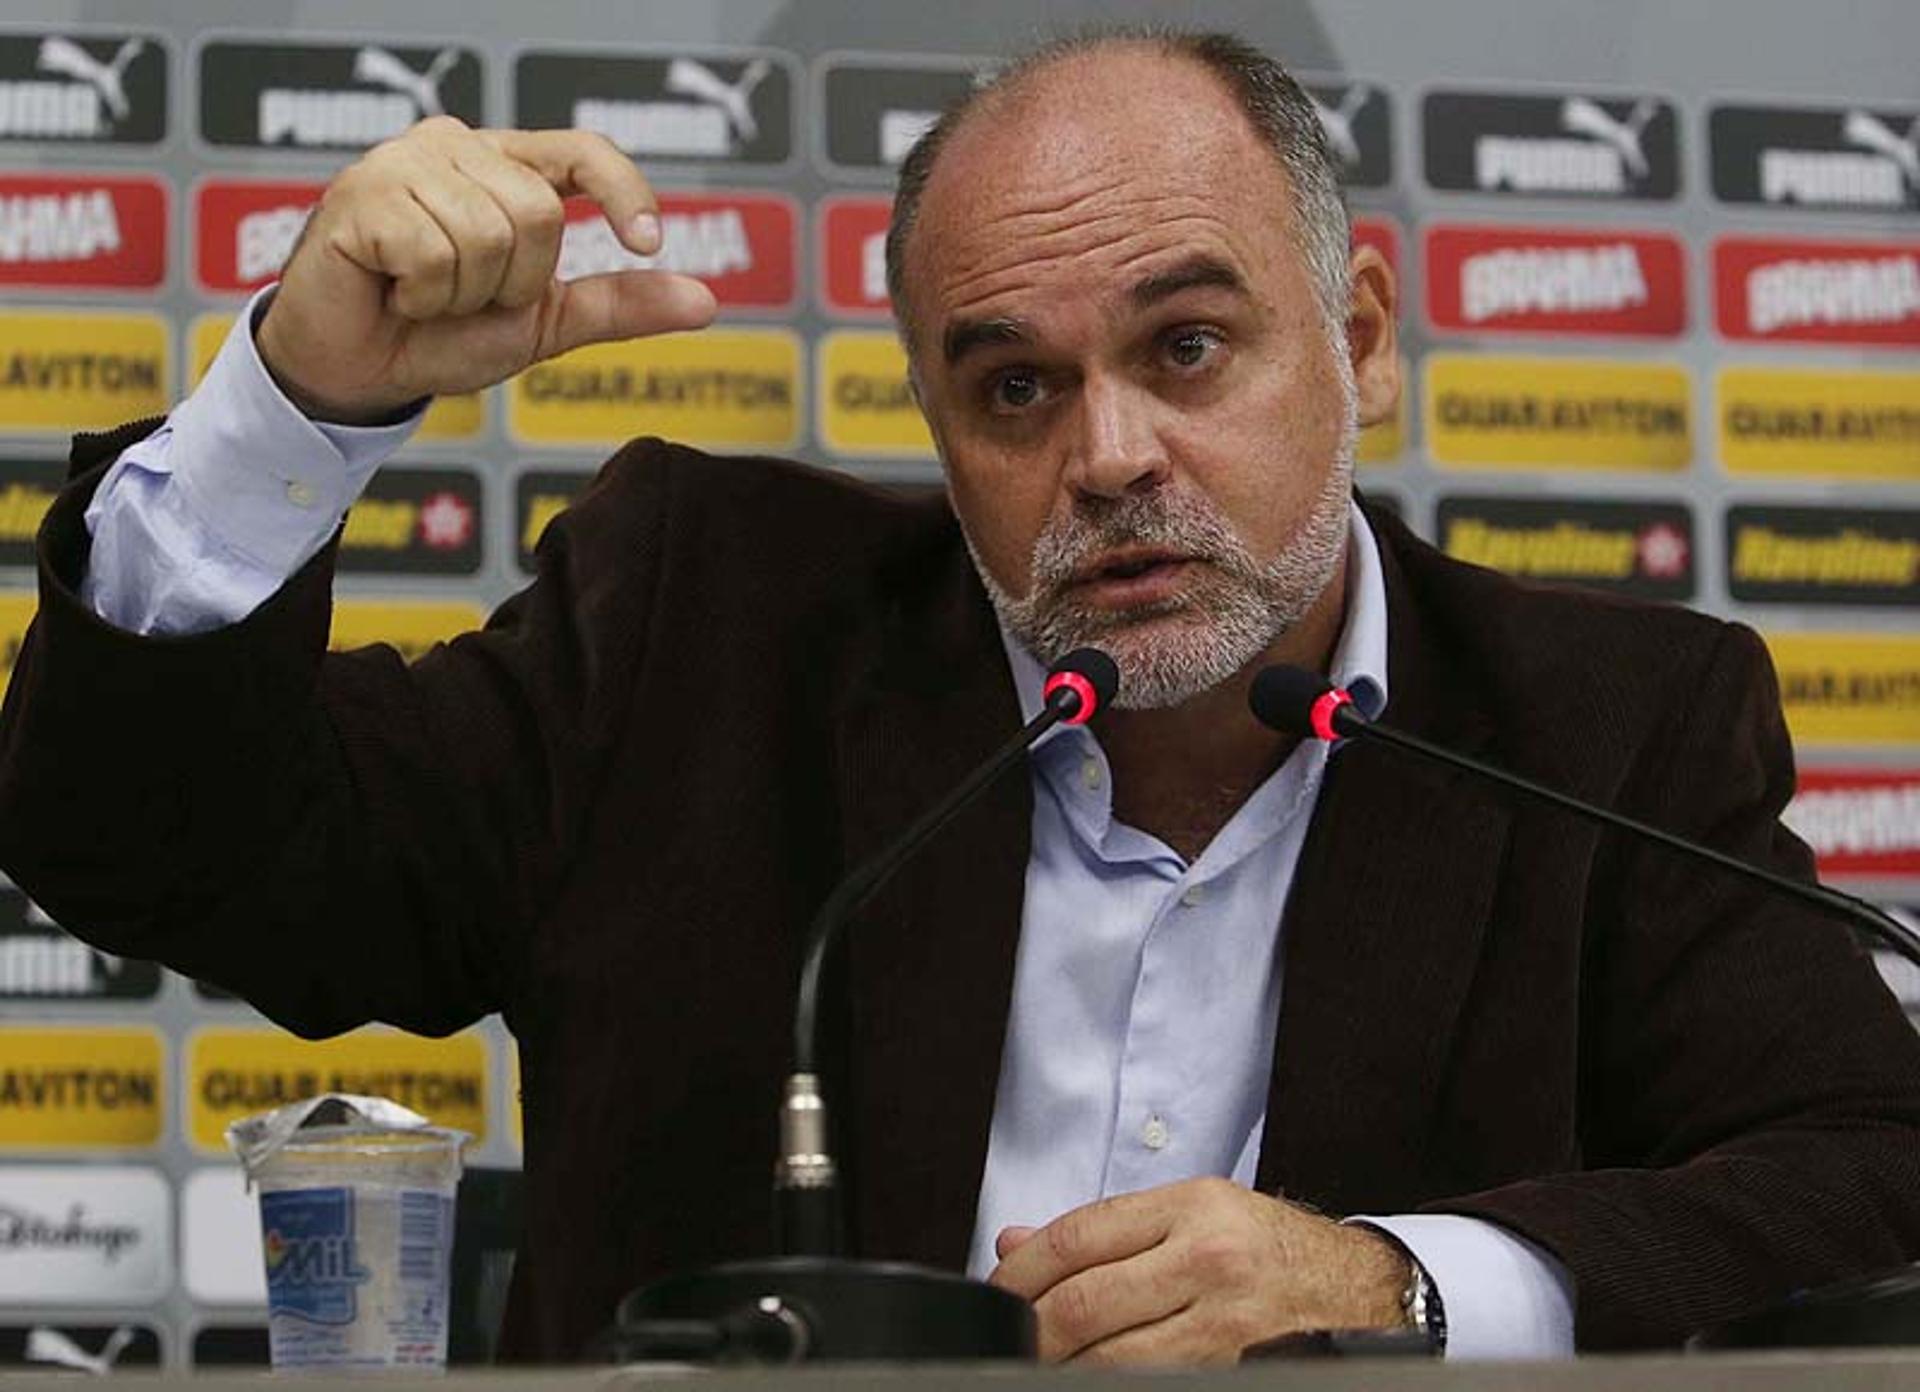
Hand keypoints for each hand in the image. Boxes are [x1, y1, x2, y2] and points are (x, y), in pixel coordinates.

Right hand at [257, 117, 718, 422]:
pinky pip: (435, 254)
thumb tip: (705, 301)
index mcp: (505, 166)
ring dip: (465, 293)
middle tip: (466, 298)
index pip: (584, 152)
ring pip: (489, 233)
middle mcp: (457, 148)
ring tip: (425, 295)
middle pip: (539, 212)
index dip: (623, 192)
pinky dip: (424, 296)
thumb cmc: (442, 338)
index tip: (647, 241)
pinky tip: (395, 292)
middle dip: (514, 282)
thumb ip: (619, 305)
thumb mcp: (546, 323)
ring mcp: (404, 162)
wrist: (358, 373)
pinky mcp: (363, 194)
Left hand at [989, 1177, 1409, 1364]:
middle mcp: (1209, 1261)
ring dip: (1067, 1366)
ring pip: (1113, 1359)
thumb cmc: (1269, 1246)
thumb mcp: (1193, 1212)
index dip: (1021, 1272)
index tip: (998, 1291)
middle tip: (1013, 1338)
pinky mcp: (1238, 1371)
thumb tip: (1014, 1243)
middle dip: (1034, 1330)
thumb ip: (1105, 1229)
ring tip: (1048, 1362)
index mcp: (1191, 1208)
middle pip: (1086, 1304)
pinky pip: (1156, 1381)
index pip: (1078, 1238)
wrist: (1362, 1290)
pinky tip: (1097, 1374)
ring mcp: (1226, 1325)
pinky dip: (1114, 1380)